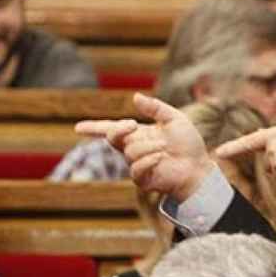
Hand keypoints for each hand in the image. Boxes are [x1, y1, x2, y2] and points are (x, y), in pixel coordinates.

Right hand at [76, 93, 216, 200]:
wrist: (197, 167)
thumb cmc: (188, 144)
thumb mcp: (174, 119)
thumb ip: (155, 108)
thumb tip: (135, 97)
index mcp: (138, 133)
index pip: (111, 129)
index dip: (93, 128)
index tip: (78, 127)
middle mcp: (133, 148)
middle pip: (113, 136)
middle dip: (120, 129)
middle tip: (133, 125)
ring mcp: (136, 164)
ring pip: (130, 151)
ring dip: (148, 146)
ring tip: (165, 149)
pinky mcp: (142, 179)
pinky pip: (136, 168)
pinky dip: (149, 161)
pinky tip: (161, 159)